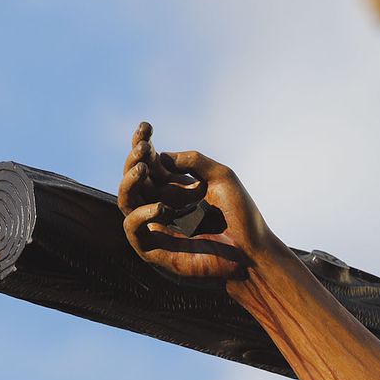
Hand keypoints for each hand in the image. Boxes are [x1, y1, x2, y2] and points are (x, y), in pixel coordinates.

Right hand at [117, 121, 274, 281]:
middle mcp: (162, 205)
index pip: (149, 164)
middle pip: (134, 180)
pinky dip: (141, 215)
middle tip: (144, 147)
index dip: (142, 145)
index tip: (146, 127)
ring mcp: (157, 227)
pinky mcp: (155, 249)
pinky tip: (160, 206)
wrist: (253, 252)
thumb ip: (194, 161)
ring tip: (143, 168)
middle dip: (134, 160)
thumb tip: (162, 157)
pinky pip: (132, 229)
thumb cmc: (241, 217)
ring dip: (129, 182)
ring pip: (126, 202)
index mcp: (175, 188)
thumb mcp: (222, 177)